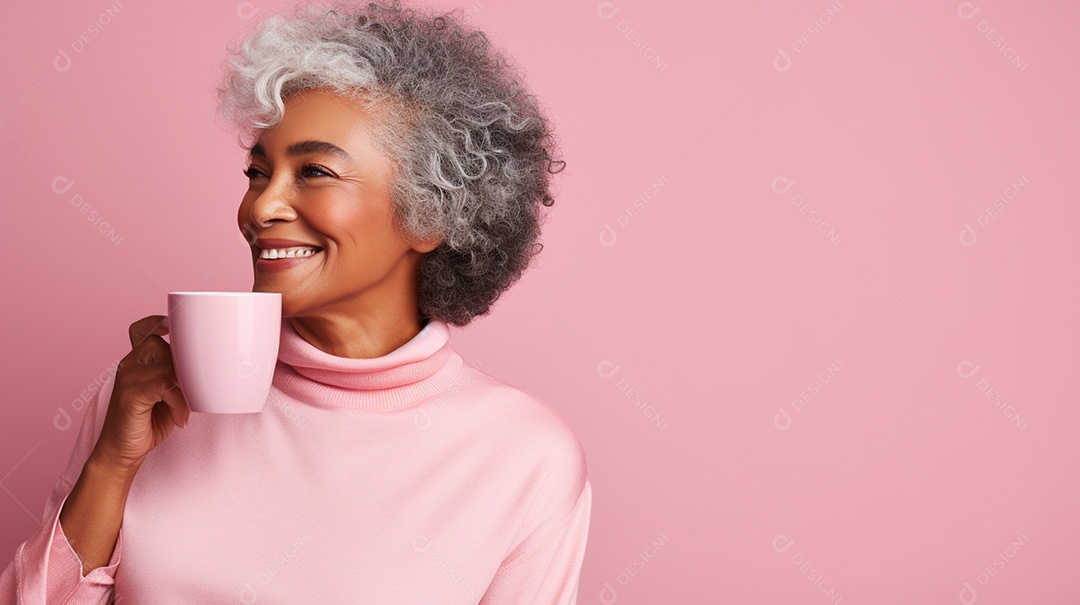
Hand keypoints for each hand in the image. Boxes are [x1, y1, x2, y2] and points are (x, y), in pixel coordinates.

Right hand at [91, 315, 189, 471]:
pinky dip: (179, 402)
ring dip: (185, 386)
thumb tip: (212, 369)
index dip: (159, 321)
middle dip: (182, 362)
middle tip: (193, 386)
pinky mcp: (130, 394)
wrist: (122, 453)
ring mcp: (128, 378)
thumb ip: (180, 377)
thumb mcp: (169, 395)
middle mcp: (130, 364)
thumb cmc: (149, 422)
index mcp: (138, 361)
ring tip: (186, 406)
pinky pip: (165, 386)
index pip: (143, 329)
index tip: (177, 324)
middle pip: (162, 345)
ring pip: (167, 365)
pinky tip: (181, 418)